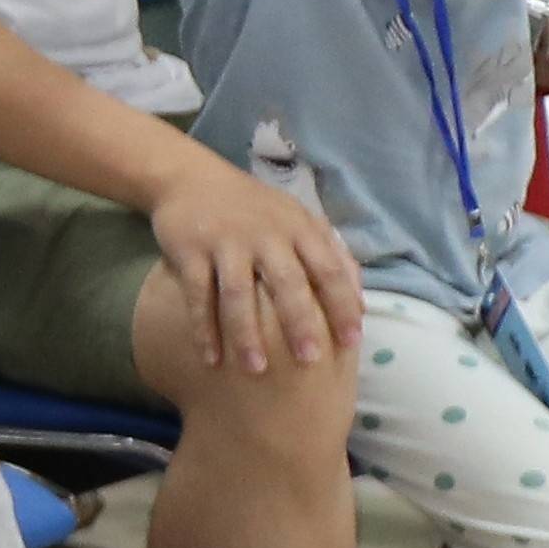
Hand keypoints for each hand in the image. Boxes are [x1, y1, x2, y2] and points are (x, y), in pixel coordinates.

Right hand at [148, 154, 361, 373]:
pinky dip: (203, 328)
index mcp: (297, 228)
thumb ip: (330, 254)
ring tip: (255, 369)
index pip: (328, 269)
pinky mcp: (189, 251)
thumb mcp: (297, 219)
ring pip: (238, 294)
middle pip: (286, 283)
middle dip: (300, 323)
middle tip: (310, 362)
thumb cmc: (253, 208)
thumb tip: (360, 302)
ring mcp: (225, 242)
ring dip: (247, 333)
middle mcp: (264, 235)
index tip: (352, 342)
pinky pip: (198, 295)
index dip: (342, 305)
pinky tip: (210, 358)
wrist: (189, 178)